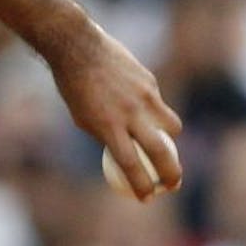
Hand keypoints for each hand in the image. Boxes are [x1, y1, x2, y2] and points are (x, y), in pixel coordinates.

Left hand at [46, 19, 183, 200]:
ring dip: (171, 140)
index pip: (131, 165)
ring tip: (163, 144)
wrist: (77, 47)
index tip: (147, 197)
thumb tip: (123, 153)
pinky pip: (159, 104)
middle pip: (161, 152)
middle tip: (173, 185)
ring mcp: (144, 97)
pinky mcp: (150, 82)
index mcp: (107, 126)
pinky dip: (155, 112)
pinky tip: (142, 107)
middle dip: (171, 174)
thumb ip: (105, 135)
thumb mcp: (82, 117)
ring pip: (172, 126)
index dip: (142, 185)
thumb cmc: (73, 86)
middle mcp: (129, 113)